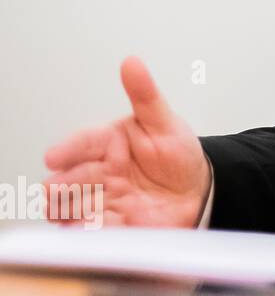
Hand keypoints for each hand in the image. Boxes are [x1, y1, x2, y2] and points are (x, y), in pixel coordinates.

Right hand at [43, 57, 210, 227]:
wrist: (200, 190)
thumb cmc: (178, 154)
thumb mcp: (166, 122)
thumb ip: (146, 94)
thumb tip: (132, 63)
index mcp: (109, 144)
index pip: (84, 143)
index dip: (68, 150)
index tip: (53, 157)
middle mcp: (101, 172)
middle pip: (72, 179)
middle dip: (60, 186)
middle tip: (54, 191)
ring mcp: (105, 199)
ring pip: (76, 206)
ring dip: (68, 211)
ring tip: (64, 214)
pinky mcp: (115, 225)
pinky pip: (96, 230)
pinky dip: (87, 232)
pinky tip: (83, 232)